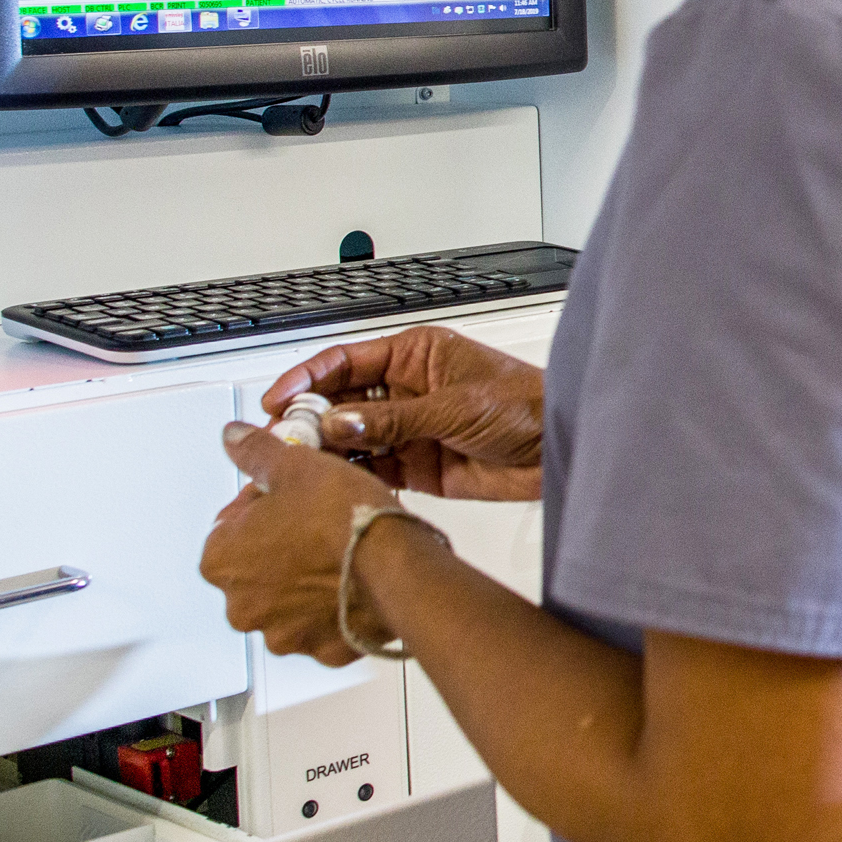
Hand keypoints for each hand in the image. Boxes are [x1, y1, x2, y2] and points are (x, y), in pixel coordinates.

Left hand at [203, 422, 433, 666]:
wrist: (396, 565)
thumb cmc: (344, 521)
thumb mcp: (295, 466)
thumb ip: (255, 452)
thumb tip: (233, 438)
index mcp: (222, 560)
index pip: (231, 524)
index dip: (265, 504)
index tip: (292, 497)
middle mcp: (242, 604)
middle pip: (256, 566)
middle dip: (282, 548)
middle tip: (319, 524)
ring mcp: (282, 633)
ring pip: (288, 601)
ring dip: (306, 582)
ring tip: (341, 553)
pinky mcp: (323, 650)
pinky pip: (323, 626)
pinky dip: (335, 608)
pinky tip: (354, 583)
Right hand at [261, 325, 544, 501]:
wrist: (563, 448)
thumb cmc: (528, 405)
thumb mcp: (456, 406)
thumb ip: (395, 419)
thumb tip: (339, 424)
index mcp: (415, 355)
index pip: (344, 362)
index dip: (306, 379)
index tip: (278, 400)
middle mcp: (405, 390)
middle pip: (339, 403)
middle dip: (308, 422)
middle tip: (283, 444)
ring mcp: (408, 429)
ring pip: (350, 440)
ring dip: (325, 455)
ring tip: (299, 470)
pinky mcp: (416, 466)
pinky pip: (371, 470)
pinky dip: (350, 478)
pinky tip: (332, 486)